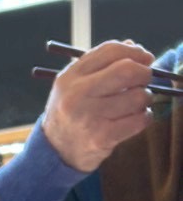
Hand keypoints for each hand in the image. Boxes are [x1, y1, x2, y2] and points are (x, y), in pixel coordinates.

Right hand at [42, 39, 155, 171]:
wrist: (55, 153)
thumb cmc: (71, 114)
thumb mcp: (74, 85)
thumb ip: (100, 64)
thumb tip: (133, 47)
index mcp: (70, 77)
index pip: (110, 51)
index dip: (134, 52)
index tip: (145, 59)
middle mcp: (77, 95)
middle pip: (127, 71)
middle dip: (144, 73)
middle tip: (145, 80)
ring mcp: (89, 118)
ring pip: (137, 97)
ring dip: (145, 98)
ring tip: (136, 104)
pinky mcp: (102, 138)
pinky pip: (139, 120)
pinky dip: (145, 117)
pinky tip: (136, 118)